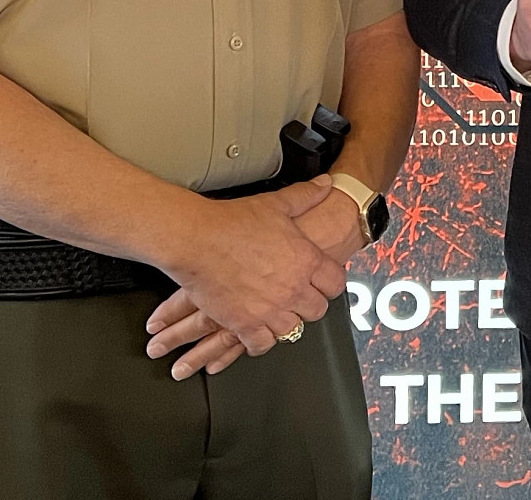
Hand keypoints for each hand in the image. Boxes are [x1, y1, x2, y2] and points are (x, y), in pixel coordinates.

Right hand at [142, 179, 346, 376]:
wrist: (195, 239)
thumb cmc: (231, 223)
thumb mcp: (276, 204)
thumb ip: (305, 196)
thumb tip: (325, 185)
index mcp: (305, 260)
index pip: (335, 283)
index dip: (329, 283)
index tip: (323, 283)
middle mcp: (292, 288)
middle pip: (317, 310)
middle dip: (310, 304)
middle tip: (300, 299)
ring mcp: (269, 309)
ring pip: (293, 330)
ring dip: (287, 322)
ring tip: (279, 313)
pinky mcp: (244, 324)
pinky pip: (262, 344)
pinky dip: (261, 341)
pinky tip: (258, 333)